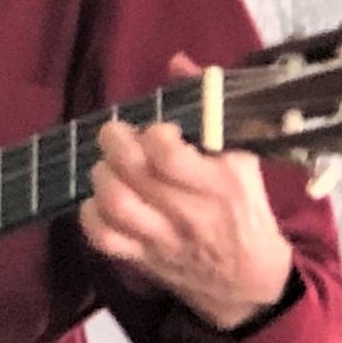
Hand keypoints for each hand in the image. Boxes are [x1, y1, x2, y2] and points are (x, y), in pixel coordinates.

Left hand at [84, 57, 293, 331]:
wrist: (250, 281)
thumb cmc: (244, 210)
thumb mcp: (241, 157)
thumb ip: (209, 107)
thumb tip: (177, 61)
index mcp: (219, 183)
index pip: (169, 154)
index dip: (153, 133)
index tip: (158, 128)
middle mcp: (188, 211)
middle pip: (131, 172)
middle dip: (114, 143)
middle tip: (116, 134)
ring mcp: (162, 237)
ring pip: (113, 202)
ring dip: (101, 176)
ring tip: (109, 166)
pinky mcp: (142, 259)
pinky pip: (102, 237)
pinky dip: (91, 214)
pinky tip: (100, 200)